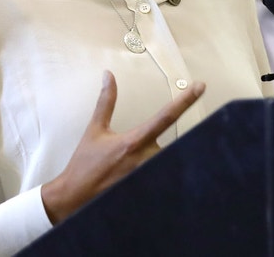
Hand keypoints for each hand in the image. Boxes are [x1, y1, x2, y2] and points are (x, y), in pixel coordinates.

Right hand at [40, 70, 204, 223]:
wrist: (73, 196)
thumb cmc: (84, 164)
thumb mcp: (95, 129)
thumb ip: (106, 101)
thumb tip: (108, 76)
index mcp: (134, 141)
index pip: (166, 117)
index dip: (185, 100)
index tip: (199, 87)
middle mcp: (145, 159)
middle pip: (176, 145)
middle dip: (173, 143)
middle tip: (159, 149)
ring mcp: (147, 177)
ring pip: (170, 163)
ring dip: (164, 160)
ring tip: (144, 168)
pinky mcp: (146, 192)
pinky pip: (164, 182)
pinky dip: (161, 176)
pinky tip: (147, 179)